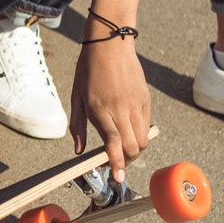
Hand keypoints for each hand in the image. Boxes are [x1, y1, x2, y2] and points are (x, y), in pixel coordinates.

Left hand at [69, 37, 151, 185]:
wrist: (110, 45)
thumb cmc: (89, 70)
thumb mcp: (76, 97)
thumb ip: (78, 126)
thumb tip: (78, 151)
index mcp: (101, 109)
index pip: (114, 143)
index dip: (116, 163)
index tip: (118, 177)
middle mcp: (122, 109)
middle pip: (133, 146)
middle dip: (127, 161)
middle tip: (117, 165)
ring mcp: (136, 104)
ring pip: (143, 139)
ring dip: (136, 151)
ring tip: (125, 152)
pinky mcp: (146, 99)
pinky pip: (147, 125)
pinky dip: (140, 135)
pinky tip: (130, 133)